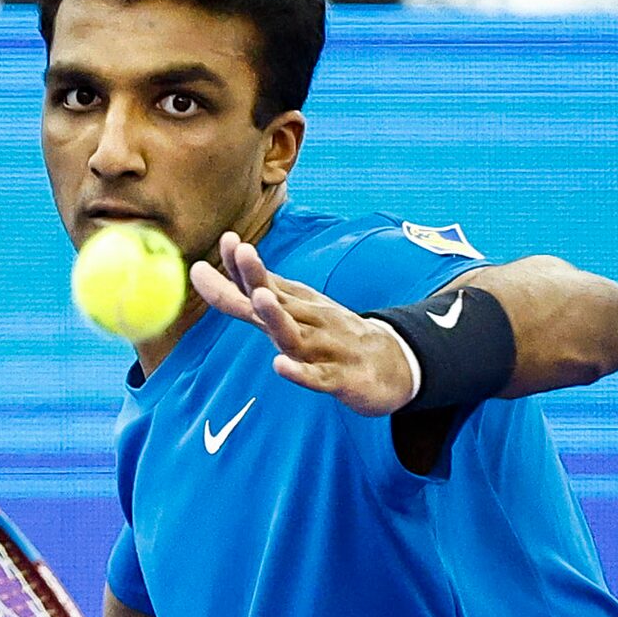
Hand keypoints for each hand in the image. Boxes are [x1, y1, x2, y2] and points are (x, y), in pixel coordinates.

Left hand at [189, 230, 421, 413]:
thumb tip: (222, 266)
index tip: (227, 238)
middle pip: (276, 299)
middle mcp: (306, 321)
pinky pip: (316, 377)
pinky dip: (299, 373)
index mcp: (293, 306)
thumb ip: (260, 290)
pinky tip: (281, 366)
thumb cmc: (333, 334)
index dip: (241, 264)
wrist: (394, 364)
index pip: (262, 282)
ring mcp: (323, 348)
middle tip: (243, 251)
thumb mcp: (296, 309)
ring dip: (276, 316)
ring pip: (294, 334)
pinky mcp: (339, 378)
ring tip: (260, 297)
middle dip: (257, 276)